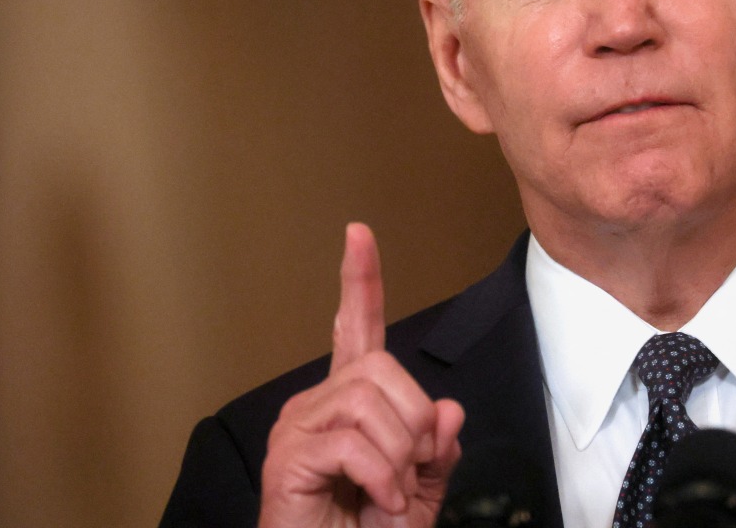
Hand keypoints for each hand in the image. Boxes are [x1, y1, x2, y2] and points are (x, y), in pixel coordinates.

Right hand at [259, 223, 464, 527]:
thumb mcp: (421, 491)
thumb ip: (437, 448)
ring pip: (370, 402)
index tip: (359, 234)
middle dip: (413, 421)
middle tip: (409, 471)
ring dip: (399, 456)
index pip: (356, 329)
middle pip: (382, 368)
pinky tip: (376, 501)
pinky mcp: (288, 457)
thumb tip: (447, 410)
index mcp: (350, 404)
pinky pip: (355, 444)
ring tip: (390, 492)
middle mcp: (317, 405)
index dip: (360, 281)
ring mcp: (298, 428)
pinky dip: (382, 478)